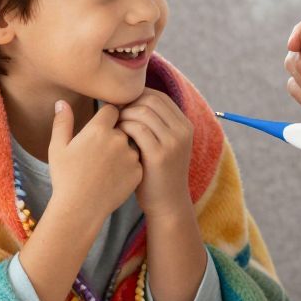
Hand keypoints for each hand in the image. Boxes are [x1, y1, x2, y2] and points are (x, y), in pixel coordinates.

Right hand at [48, 101, 141, 224]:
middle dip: (115, 134)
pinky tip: (114, 177)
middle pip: (123, 127)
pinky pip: (137, 162)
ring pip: (131, 144)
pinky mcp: (138, 171)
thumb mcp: (58, 148)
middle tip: (100, 152)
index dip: (107, 116)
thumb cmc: (64, 177)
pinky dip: (129, 166)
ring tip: (106, 167)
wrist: (80, 209)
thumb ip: (63, 122)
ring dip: (123, 150)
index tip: (101, 125)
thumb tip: (62, 102)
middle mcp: (118, 139)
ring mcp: (131, 156)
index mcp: (98, 129)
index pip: (112, 109)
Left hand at [116, 88, 193, 220]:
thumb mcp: (165, 145)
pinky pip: (137, 129)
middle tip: (115, 117)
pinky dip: (123, 128)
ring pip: (143, 112)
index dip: (136, 97)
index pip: (158, 96)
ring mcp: (174, 142)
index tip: (121, 108)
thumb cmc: (158, 173)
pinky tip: (117, 138)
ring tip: (115, 127)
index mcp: (185, 125)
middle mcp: (183, 130)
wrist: (167, 204)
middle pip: (150, 100)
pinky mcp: (160, 155)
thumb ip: (155, 124)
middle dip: (129, 104)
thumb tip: (130, 101)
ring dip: (124, 116)